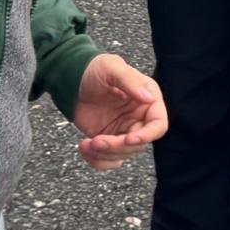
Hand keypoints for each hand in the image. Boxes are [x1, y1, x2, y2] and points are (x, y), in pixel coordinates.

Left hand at [72, 53, 167, 170]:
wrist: (70, 80)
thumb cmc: (94, 69)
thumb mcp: (111, 68)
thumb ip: (130, 82)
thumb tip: (150, 98)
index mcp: (147, 99)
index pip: (158, 124)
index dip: (147, 135)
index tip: (128, 139)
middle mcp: (139, 117)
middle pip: (138, 144)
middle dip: (117, 147)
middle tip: (96, 141)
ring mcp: (124, 131)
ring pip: (123, 155)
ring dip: (104, 154)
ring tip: (85, 144)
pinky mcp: (110, 140)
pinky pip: (109, 160)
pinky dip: (98, 161)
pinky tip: (84, 148)